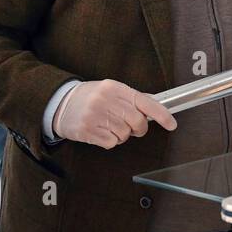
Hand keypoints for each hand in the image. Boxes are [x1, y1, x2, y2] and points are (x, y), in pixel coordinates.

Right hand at [53, 79, 176, 148]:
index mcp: (115, 88)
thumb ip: (133, 97)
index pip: (145, 101)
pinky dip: (110, 141)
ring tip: (110, 126)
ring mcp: (96, 115)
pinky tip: (101, 132)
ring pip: (125, 134)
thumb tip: (157, 102)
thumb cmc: (91, 98)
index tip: (172, 124)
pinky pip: (112, 143)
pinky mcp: (87, 130)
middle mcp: (106, 100)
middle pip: (138, 122)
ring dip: (122, 135)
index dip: (162, 115)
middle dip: (139, 129)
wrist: (59, 103)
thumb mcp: (111, 90)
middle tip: (132, 127)